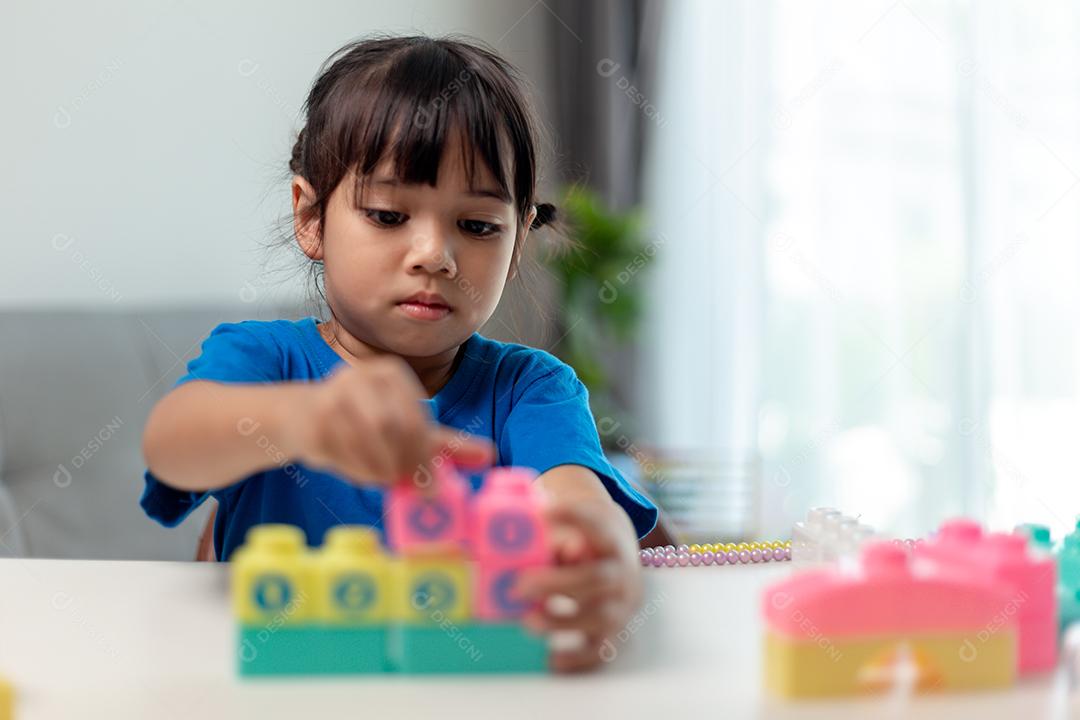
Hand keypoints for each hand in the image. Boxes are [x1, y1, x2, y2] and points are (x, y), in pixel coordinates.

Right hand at [286, 357, 492, 485]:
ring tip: (383, 479)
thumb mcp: (406, 429)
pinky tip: (359, 473)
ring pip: (367, 438)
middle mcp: (362, 376)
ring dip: (378, 469)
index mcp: (390, 373)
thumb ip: (445, 444)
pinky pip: (340, 448)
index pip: (415, 418)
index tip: (430, 484)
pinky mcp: (313, 414)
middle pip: (392, 427)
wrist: (299, 417)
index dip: (424, 455)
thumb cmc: (361, 423)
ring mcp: (334, 392)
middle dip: (404, 464)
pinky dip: (355, 469)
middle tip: (407, 487)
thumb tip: (488, 456)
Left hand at [516, 499, 643, 671]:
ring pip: (601, 616)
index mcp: (610, 539)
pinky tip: (551, 660)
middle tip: (519, 586)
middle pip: (598, 578)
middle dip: (558, 584)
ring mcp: (621, 604)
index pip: (596, 525)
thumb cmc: (585, 541)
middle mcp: (622, 572)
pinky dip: (577, 658)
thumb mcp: (574, 528)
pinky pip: (600, 649)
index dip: (573, 517)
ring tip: (527, 621)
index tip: (544, 512)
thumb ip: (555, 538)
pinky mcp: (614, 632)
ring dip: (563, 621)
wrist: (619, 556)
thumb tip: (533, 542)